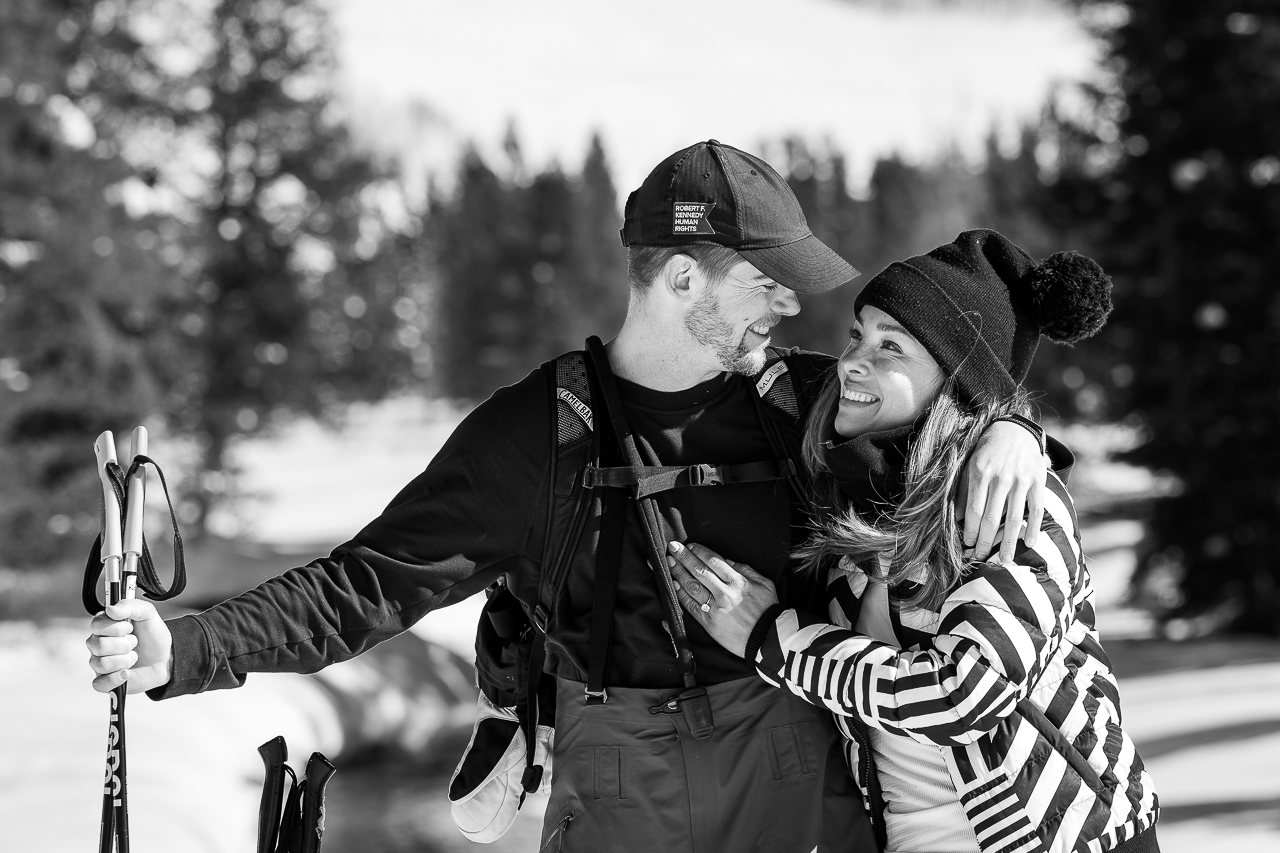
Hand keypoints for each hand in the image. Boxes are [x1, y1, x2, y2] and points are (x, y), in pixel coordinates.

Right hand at [86, 599, 173, 693]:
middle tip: (135, 643)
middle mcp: (98, 644)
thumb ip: (131, 606)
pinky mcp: (105, 681)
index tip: (130, 627)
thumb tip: (111, 609)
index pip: (96, 625)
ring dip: (125, 660)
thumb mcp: (148, 614)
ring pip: (101, 664)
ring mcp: (100, 663)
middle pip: (99, 645)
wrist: (166, 657)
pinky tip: (127, 673)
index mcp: (104, 627)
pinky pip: (99, 683)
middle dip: (125, 644)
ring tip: (134, 657)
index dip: (116, 627)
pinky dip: (115, 679)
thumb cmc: (153, 636)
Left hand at [666, 541, 776, 657]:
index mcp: (738, 582)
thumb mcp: (764, 584)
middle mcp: (725, 593)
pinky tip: (673, 584)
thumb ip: (746, 570)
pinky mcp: (709, 623)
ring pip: (692, 587)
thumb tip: (727, 561)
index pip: (714, 561)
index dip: (700, 551)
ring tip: (669, 562)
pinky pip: (691, 606)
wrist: (768, 639)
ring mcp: (715, 609)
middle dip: (684, 557)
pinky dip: (681, 594)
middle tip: (673, 547)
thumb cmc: (768, 610)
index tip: (690, 545)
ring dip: (678, 573)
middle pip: (700, 571)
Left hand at [959, 420, 1044, 562]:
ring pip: (1014, 518)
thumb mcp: (969, 465)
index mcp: (980, 473)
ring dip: (1009, 542)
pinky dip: (1034, 528)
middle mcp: (1000, 477)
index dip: (971, 531)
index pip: (974, 510)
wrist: (1015, 429)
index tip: (968, 546)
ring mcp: (1021, 479)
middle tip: (981, 558)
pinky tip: (1030, 543)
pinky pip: (1036, 509)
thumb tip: (958, 518)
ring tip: (1006, 560)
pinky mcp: (1038, 480)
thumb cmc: (987, 451)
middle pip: (991, 518)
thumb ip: (963, 491)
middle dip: (986, 542)